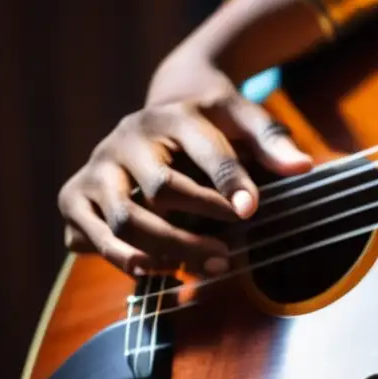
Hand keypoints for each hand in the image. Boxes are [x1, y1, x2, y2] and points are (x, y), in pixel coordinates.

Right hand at [58, 61, 312, 276]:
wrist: (163, 108)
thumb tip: (303, 167)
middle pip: (161, 192)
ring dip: (165, 252)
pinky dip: (121, 259)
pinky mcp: (75, 193)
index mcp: (174, 115)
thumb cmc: (212, 122)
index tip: (250, 212)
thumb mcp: (244, 119)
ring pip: (124, 221)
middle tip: (228, 255)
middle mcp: (127, 138)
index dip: (230, 184)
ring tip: (203, 266)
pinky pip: (88, 237)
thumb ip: (272, 141)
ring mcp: (98, 166)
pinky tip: (159, 270)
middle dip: (197, 229)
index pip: (205, 152)